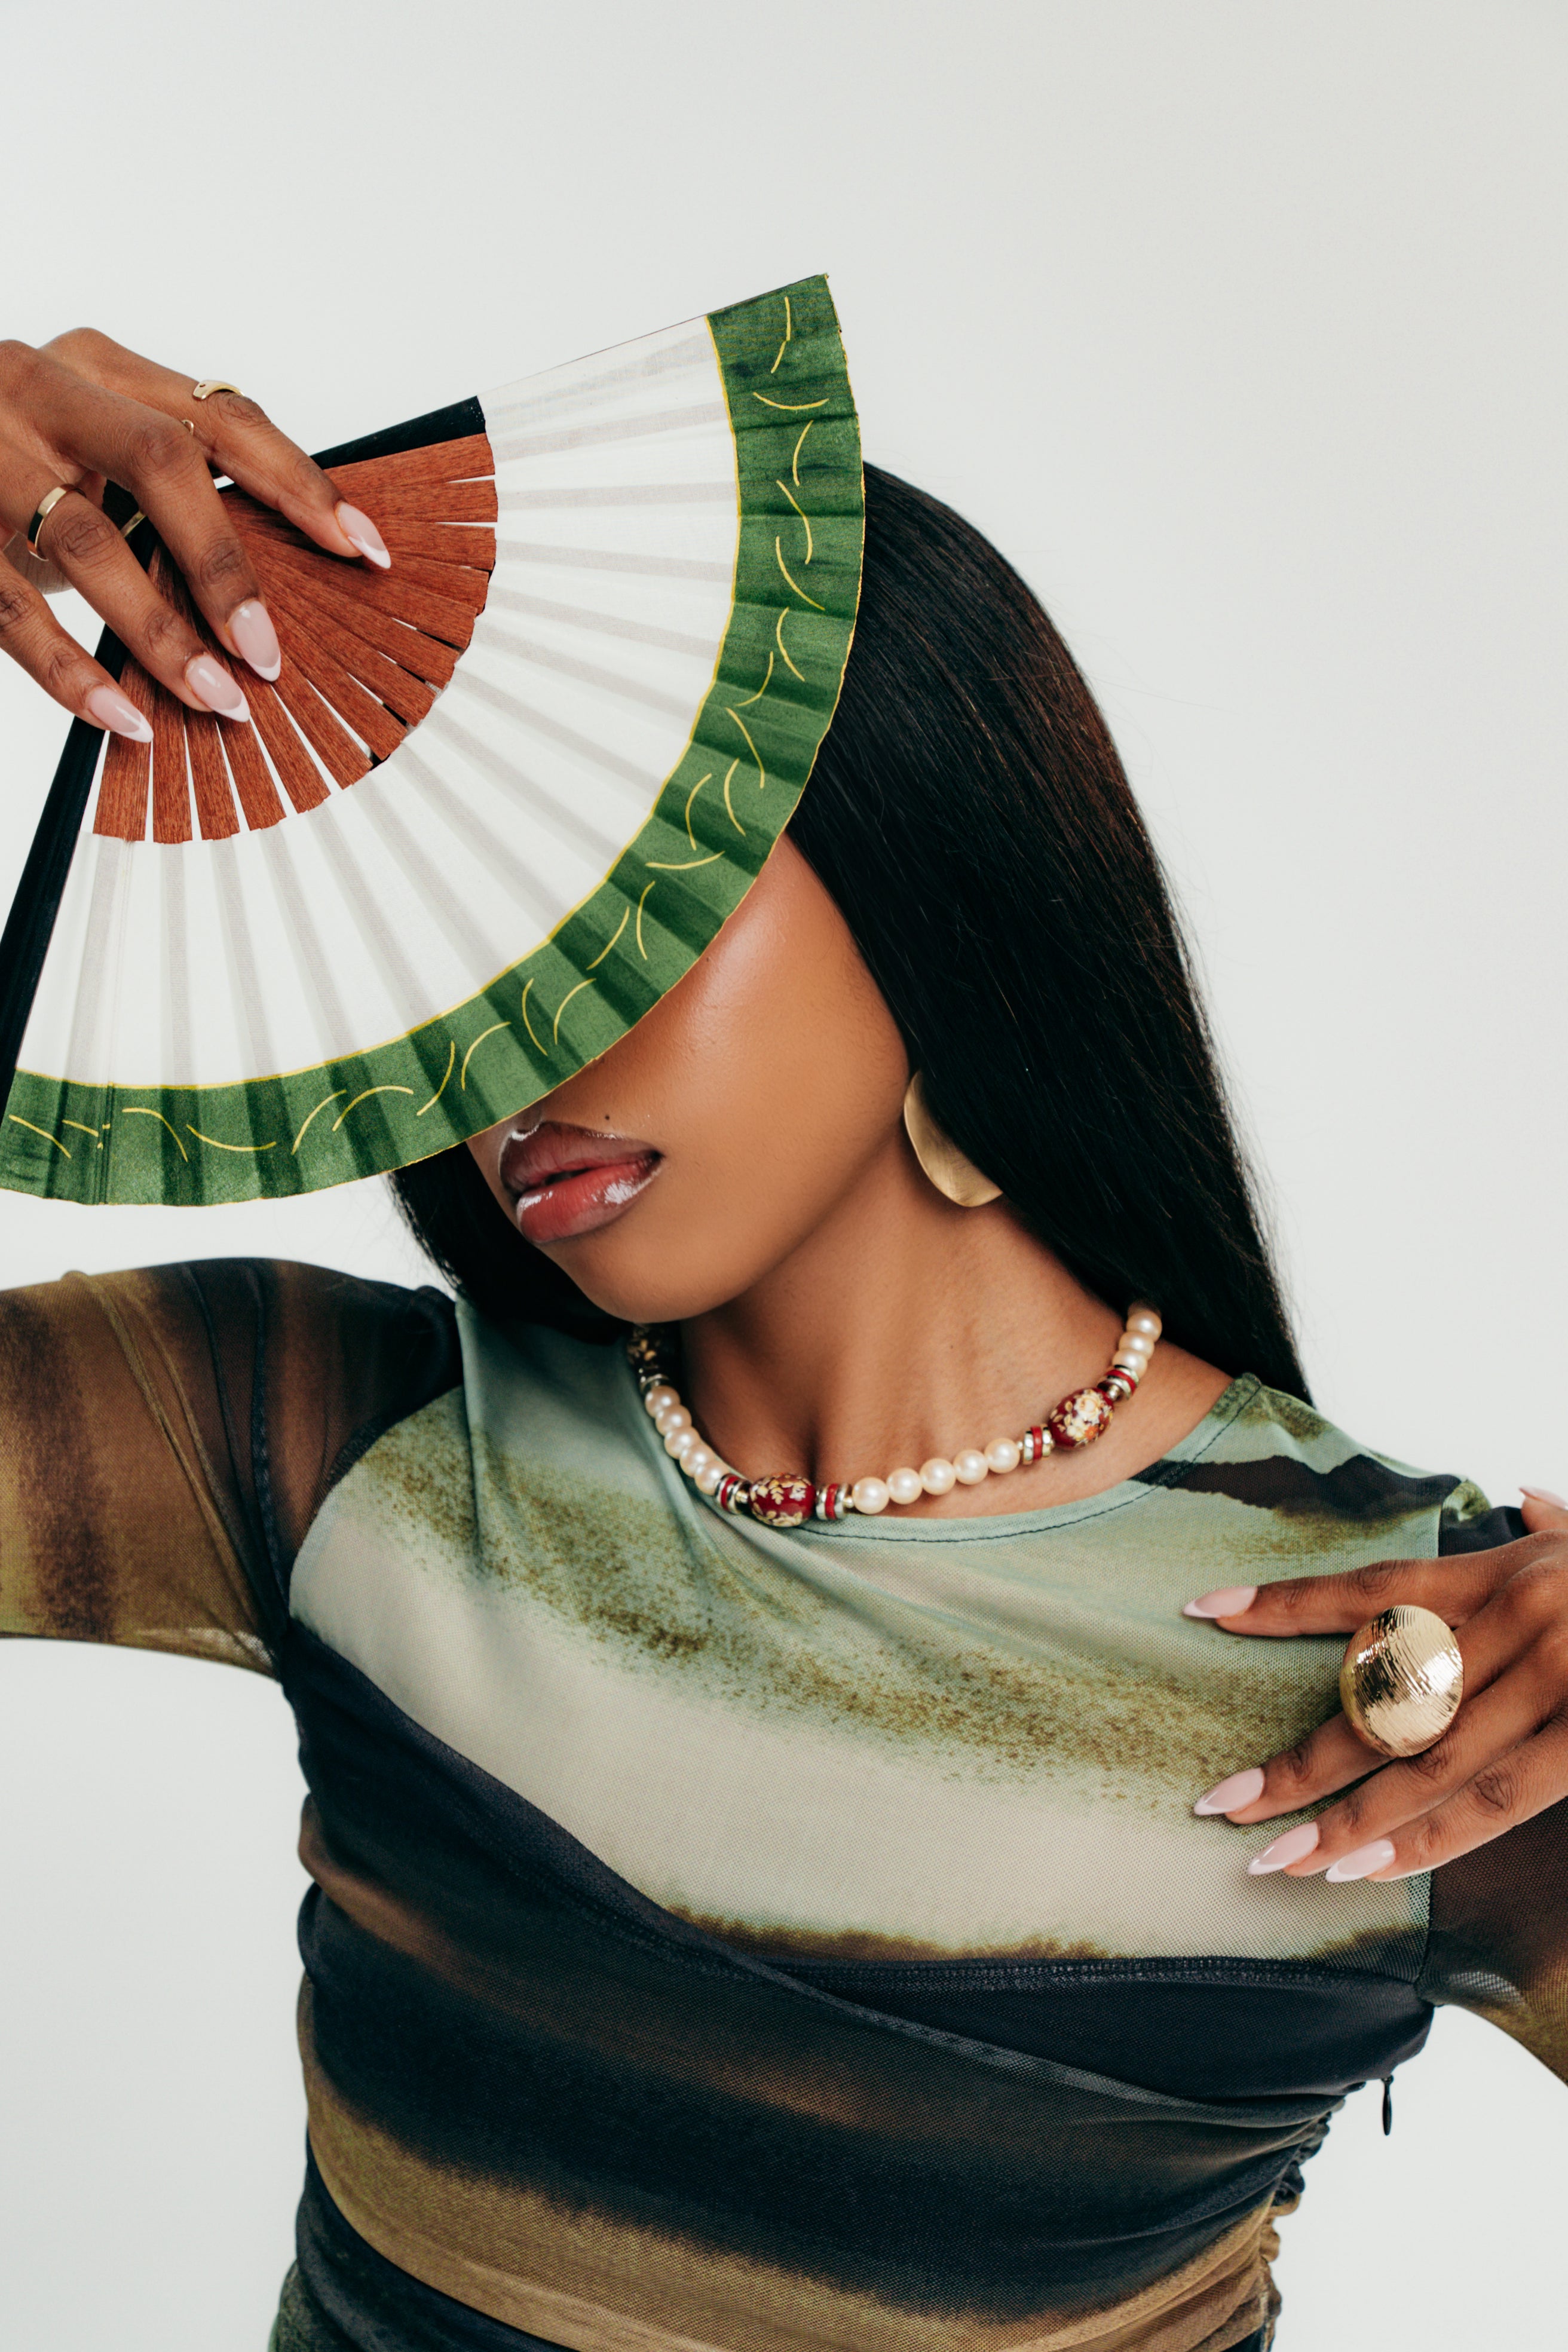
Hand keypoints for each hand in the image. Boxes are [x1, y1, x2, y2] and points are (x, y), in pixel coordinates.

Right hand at [0, 329, 388, 739]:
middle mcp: (43, 392)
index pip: (224, 415)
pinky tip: (122, 716)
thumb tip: (284, 577)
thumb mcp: (94, 449)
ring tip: (215, 699)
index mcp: (102, 367)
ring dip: (160, 631)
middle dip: (225, 565)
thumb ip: (173, 492)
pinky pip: (11, 607)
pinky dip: (70, 671)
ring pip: (85, 540)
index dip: (301, 484)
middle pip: (158, 462)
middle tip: (267, 654)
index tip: (365, 550)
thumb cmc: (22, 460)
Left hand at [1184, 1490, 1567, 1881]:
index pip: (1371, 1587)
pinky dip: (1430, 1837)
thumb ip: (1561, 1523)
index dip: (1285, 1602)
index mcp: (1506, 1569)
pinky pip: (1497, 1796)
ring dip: (1349, 1815)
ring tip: (1279, 1859)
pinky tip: (1372, 1866)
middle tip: (1220, 1803)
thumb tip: (1526, 1492)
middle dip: (1299, 1758)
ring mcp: (1557, 1674)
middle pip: (1381, 1693)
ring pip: (1426, 1756)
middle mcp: (1516, 1615)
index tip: (1205, 1612)